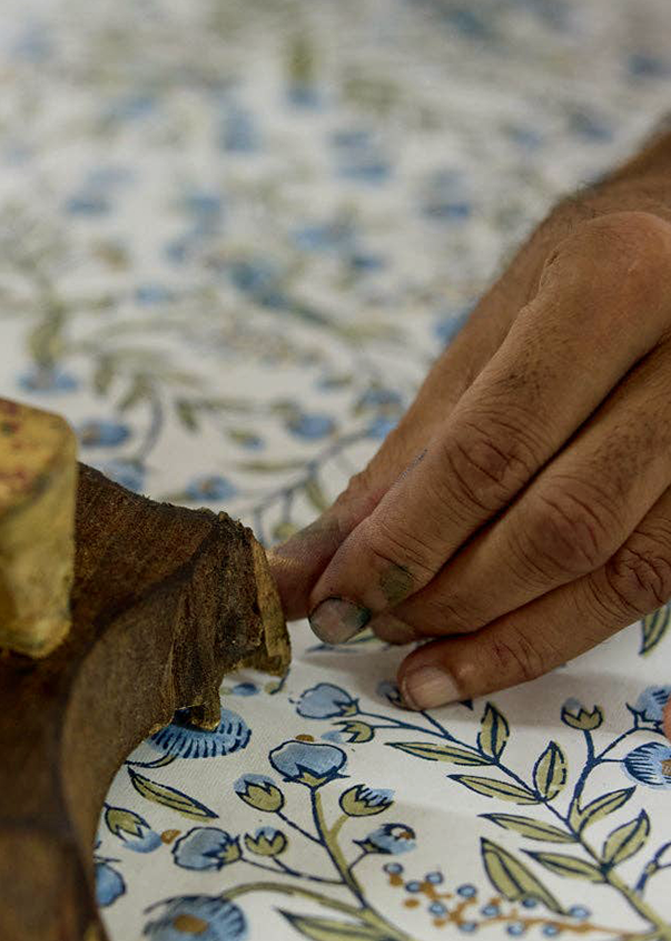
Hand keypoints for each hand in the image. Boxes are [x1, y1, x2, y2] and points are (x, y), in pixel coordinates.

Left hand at [269, 128, 670, 713]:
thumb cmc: (587, 278)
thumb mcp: (490, 337)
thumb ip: (403, 461)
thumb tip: (304, 573)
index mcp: (614, 285)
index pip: (491, 452)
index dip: (403, 545)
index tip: (334, 601)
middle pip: (560, 527)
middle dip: (449, 598)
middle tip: (371, 625)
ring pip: (618, 574)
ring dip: (503, 636)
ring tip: (420, 661)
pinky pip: (652, 589)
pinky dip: (562, 635)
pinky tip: (486, 660)